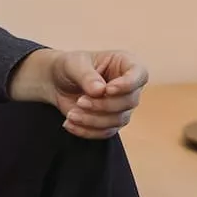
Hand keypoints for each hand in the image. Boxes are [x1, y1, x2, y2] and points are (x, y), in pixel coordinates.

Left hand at [11, 49, 147, 138]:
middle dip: (103, 105)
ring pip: (118, 120)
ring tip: (72, 114)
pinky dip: (87, 131)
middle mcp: (129, 86)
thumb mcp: (75, 64)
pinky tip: (70, 124)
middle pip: (129, 101)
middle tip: (80, 101)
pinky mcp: (111, 122)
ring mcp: (122, 106)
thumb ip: (87, 76)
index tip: (107, 89)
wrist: (56, 81)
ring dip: (94, 120)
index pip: (139, 74)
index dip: (127, 84)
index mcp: (125, 63)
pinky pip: (106, 132)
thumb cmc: (70, 66)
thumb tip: (100, 90)